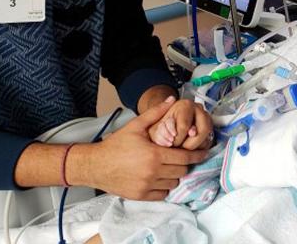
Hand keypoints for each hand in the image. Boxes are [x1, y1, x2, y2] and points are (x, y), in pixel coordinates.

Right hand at [72, 97, 208, 200]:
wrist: (95, 165)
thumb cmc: (115, 145)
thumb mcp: (135, 126)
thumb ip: (156, 113)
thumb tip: (172, 100)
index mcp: (154, 155)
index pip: (185, 157)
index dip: (196, 155)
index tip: (202, 152)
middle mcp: (152, 172)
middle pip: (182, 170)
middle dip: (185, 163)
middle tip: (181, 157)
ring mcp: (146, 186)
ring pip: (174, 183)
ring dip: (175, 175)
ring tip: (169, 166)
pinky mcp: (140, 195)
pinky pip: (163, 194)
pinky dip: (164, 186)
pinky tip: (160, 177)